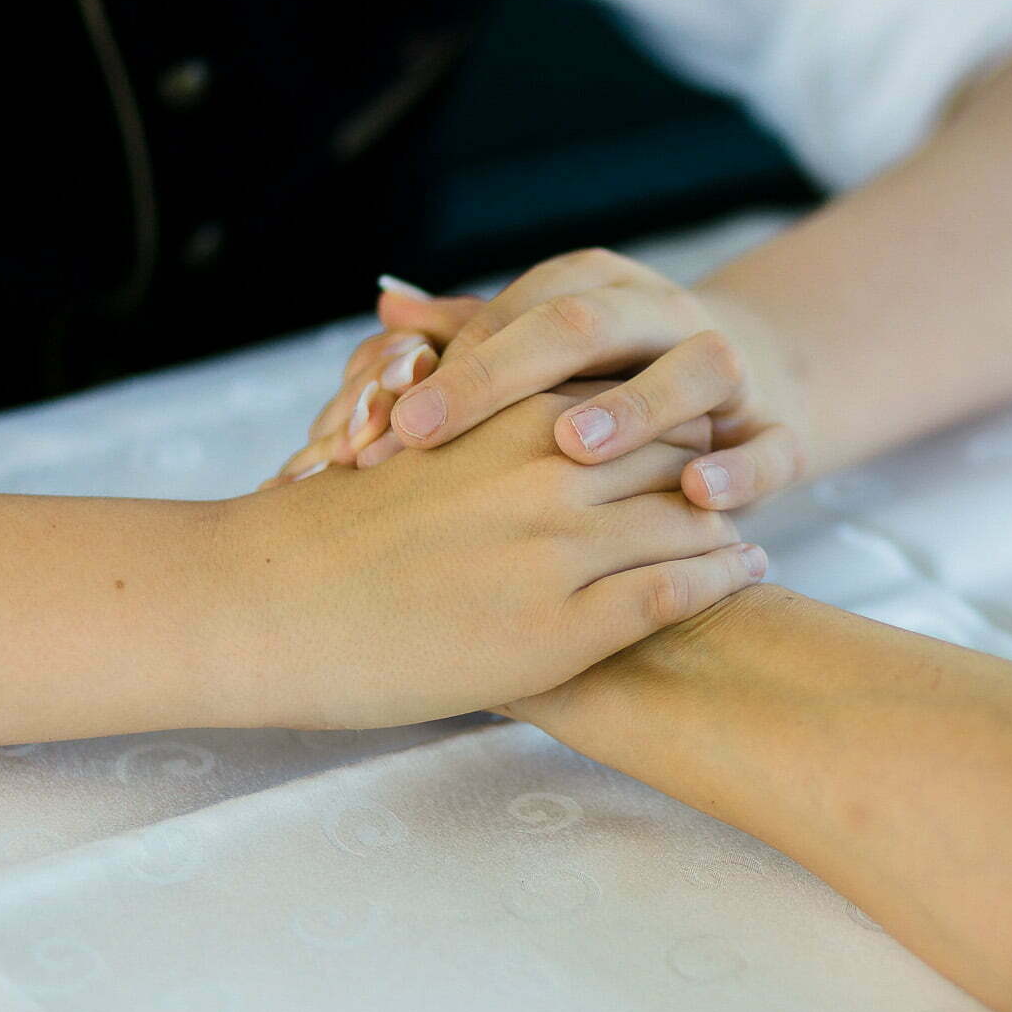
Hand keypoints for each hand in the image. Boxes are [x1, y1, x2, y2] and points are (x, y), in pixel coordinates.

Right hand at [222, 391, 765, 730]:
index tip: (687, 446)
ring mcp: (561, 550)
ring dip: (725, 526)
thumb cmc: (326, 525)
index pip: (632, 401)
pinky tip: (745, 573)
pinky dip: (724, 577)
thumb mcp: (408, 435)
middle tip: (726, 494)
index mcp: (511, 415)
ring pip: (691, 520)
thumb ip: (473, 408)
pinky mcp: (565, 629)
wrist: (265, 605)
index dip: (668, 423)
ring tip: (745, 539)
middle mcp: (547, 471)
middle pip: (676, 454)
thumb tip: (498, 383)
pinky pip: (678, 592)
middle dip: (706, 472)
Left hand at [277, 251, 809, 510]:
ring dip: (634, 406)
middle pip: (584, 324)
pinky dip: (740, 466)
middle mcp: (661, 314)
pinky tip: (698, 490)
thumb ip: (472, 337)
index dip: (447, 365)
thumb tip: (388, 307)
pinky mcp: (779, 429)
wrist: (748, 395)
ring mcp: (728, 369)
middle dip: (503, 376)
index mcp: (595, 288)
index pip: (512, 311)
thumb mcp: (547, 358)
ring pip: (693, 370)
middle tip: (427, 427)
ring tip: (571, 446)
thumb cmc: (615, 383)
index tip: (382, 427)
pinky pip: (770, 445)